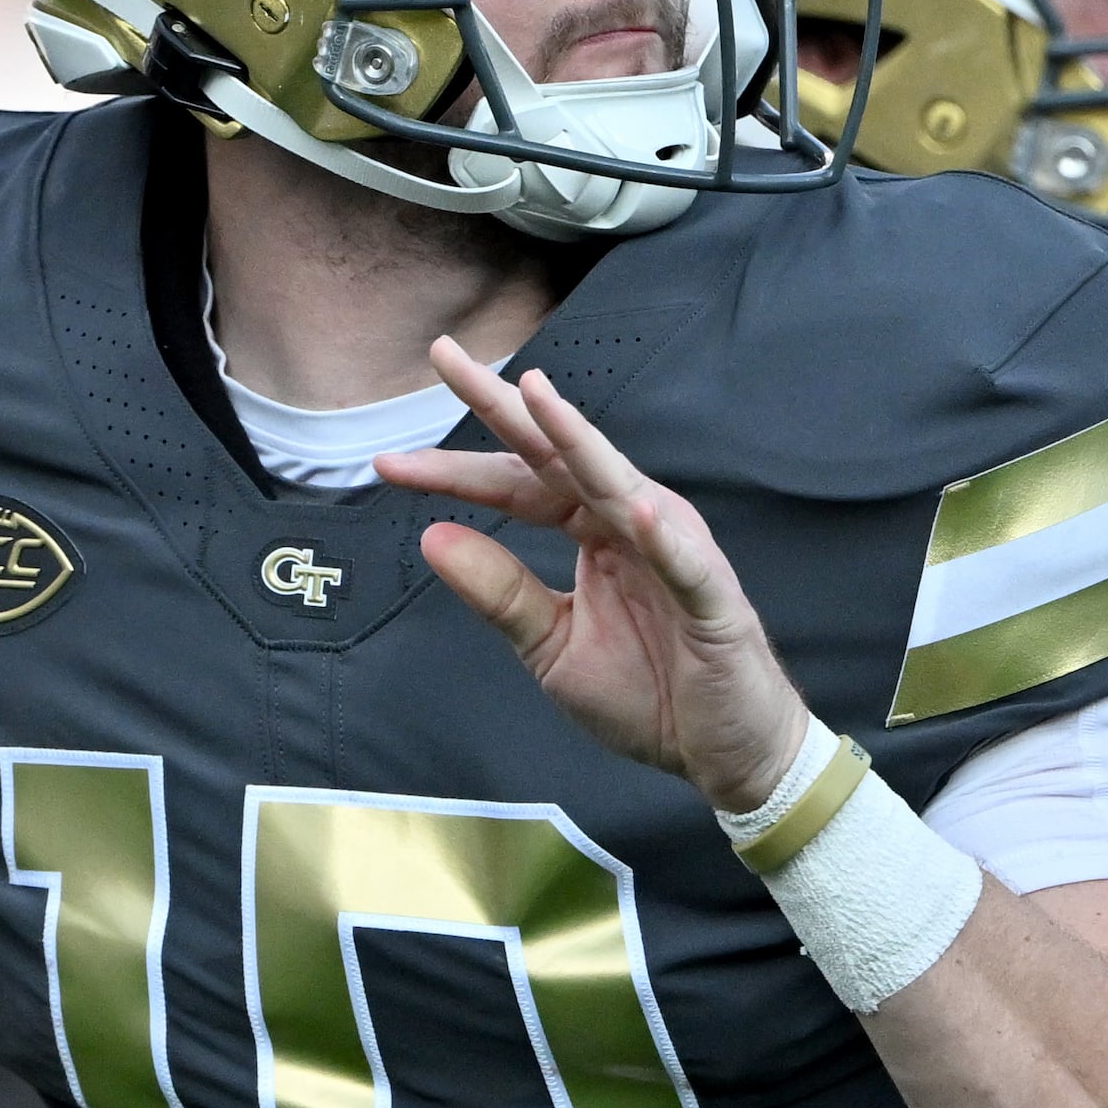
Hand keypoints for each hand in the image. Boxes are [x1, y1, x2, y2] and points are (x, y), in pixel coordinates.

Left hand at [378, 339, 810, 811]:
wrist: (722, 752)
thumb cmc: (648, 693)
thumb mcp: (549, 645)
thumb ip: (498, 591)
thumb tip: (431, 537)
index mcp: (592, 529)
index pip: (514, 483)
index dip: (451, 469)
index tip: (386, 462)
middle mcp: (630, 522)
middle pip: (557, 453)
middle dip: (502, 403)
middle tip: (445, 356)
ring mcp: (675, 552)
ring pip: (617, 485)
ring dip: (577, 439)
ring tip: (536, 397)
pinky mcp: (714, 599)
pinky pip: (685, 565)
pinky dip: (666, 540)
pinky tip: (639, 512)